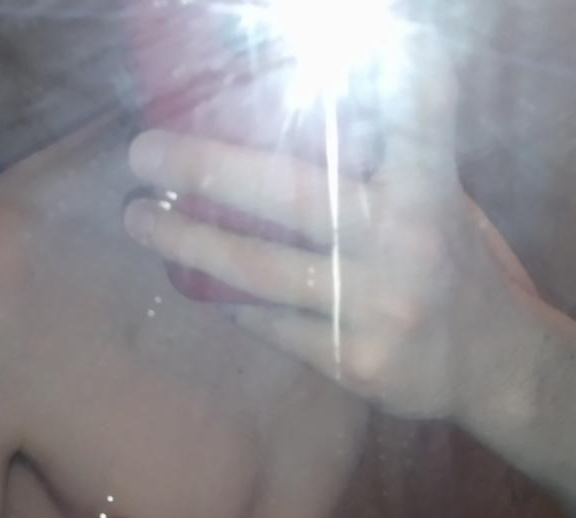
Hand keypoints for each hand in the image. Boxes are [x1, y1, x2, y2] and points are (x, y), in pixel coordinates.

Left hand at [123, 26, 533, 419]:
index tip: (348, 35)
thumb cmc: (454, 266)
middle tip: (144, 153)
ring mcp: (376, 309)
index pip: (415, 118)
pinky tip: (196, 283)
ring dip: (188, 244)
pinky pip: (271, 325)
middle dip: (205, 170)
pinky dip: (230, 300)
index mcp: (432, 192)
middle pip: (290, 195)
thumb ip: (383, 168)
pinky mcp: (353, 362)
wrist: (491, 366)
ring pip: (259, 270)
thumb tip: (287, 123)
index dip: (393, 80)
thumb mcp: (437, 203)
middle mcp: (405, 245)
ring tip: (141, 221)